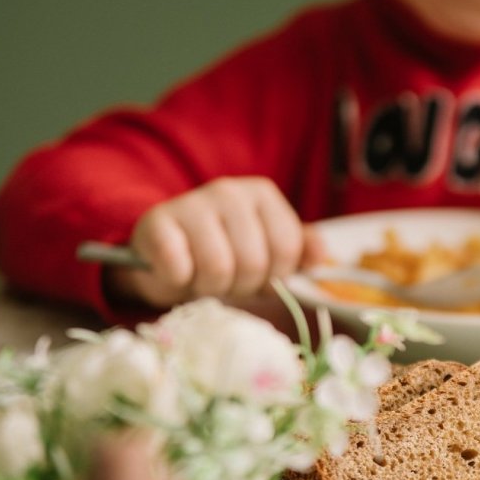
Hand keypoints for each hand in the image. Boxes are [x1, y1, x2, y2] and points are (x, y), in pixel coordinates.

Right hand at [107, 176, 323, 307]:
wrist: (162, 256)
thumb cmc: (222, 254)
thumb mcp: (267, 251)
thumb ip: (299, 251)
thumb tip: (322, 256)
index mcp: (262, 194)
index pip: (287, 249)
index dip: (274, 276)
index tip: (257, 276)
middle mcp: (229, 191)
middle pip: (254, 263)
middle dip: (241, 286)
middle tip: (226, 281)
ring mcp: (191, 203)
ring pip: (219, 268)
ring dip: (210, 288)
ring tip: (202, 278)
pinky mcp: (157, 223)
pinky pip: (179, 268)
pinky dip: (179, 281)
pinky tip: (175, 272)